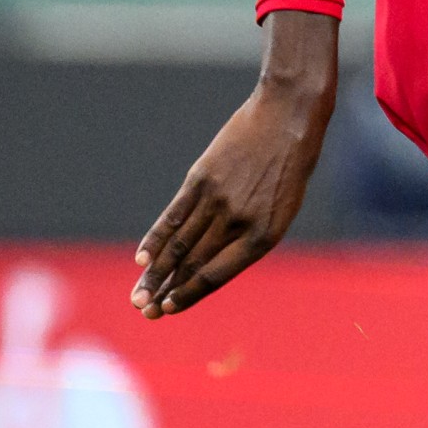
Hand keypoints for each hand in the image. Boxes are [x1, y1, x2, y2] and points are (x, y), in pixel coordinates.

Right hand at [135, 12, 340, 316]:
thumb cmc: (289, 166)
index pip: (218, 274)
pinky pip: (174, 215)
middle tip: (144, 311)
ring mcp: (219, 200)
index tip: (170, 309)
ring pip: (179, 244)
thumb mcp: (281, 206)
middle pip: (193, 263)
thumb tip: (208, 259)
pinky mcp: (202, 178)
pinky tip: (141, 259)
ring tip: (137, 296)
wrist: (289, 116)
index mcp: (265, 235)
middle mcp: (240, 222)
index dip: (190, 293)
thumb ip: (247, 233)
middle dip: (166, 290)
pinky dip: (155, 238)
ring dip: (155, 273)